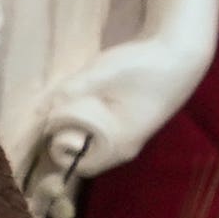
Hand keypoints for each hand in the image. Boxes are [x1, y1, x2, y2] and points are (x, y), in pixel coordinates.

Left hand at [34, 31, 218, 182]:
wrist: (181, 52)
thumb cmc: (142, 67)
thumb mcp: (98, 75)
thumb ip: (68, 92)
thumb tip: (37, 109)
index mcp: (119, 145)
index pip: (81, 166)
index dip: (59, 150)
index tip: (46, 125)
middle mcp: (127, 145)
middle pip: (86, 151)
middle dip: (66, 133)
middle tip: (52, 108)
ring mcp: (133, 132)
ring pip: (94, 137)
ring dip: (76, 121)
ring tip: (65, 99)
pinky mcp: (134, 117)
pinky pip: (103, 126)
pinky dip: (89, 114)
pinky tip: (84, 93)